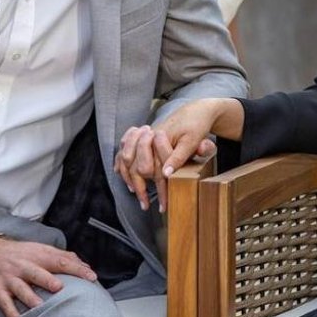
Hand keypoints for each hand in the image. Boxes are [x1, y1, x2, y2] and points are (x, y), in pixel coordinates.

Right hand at [0, 237, 96, 316]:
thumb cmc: (19, 254)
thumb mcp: (40, 250)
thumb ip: (62, 257)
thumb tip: (85, 266)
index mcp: (39, 255)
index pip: (60, 260)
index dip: (77, 268)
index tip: (92, 277)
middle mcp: (24, 266)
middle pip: (39, 273)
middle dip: (49, 281)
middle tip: (61, 289)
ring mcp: (10, 278)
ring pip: (21, 289)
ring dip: (30, 298)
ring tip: (40, 308)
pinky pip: (5, 303)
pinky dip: (11, 313)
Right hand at [114, 98, 244, 211]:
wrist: (195, 111)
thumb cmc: (196, 125)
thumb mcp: (193, 140)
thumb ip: (180, 156)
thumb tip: (166, 174)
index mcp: (159, 137)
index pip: (154, 167)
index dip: (159, 188)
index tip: (163, 205)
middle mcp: (148, 137)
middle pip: (135, 165)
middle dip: (139, 187)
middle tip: (145, 204)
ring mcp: (143, 137)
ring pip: (126, 159)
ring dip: (128, 177)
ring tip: (135, 194)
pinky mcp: (142, 137)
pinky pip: (124, 151)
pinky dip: (121, 162)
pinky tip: (120, 173)